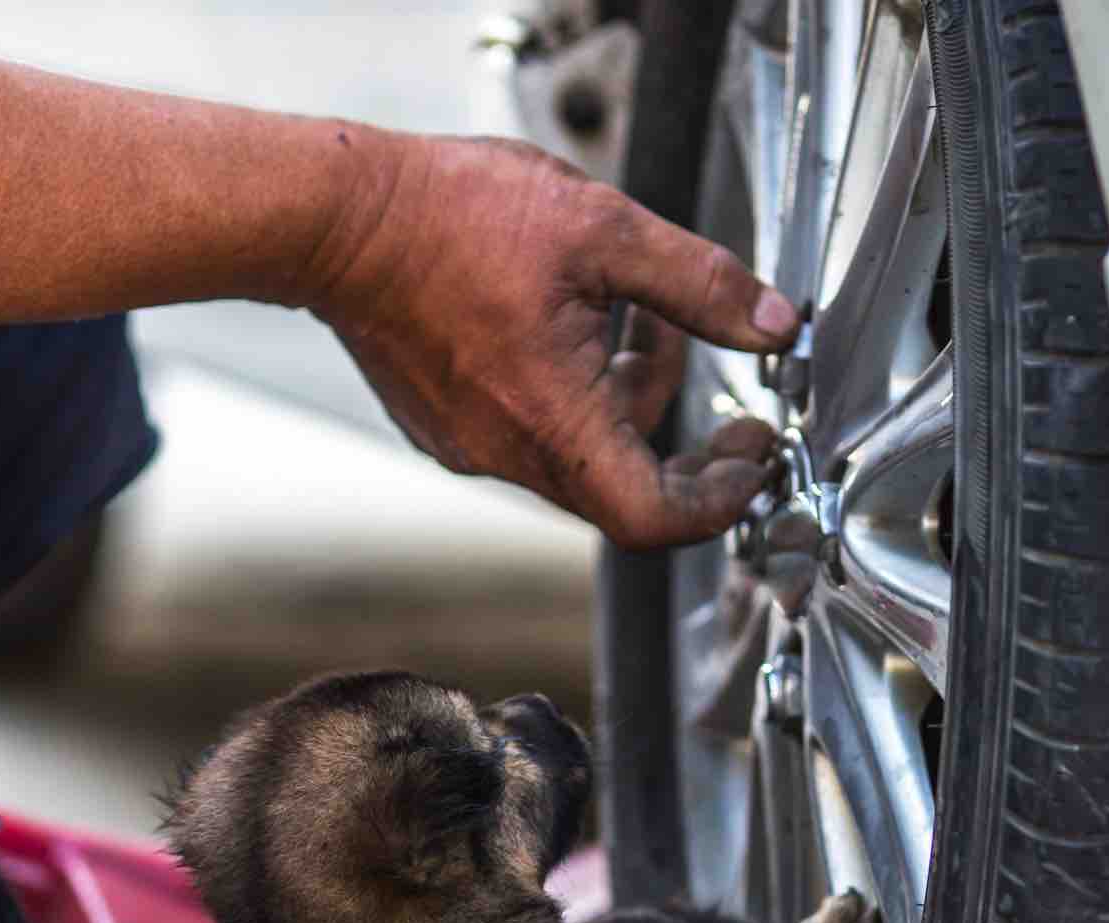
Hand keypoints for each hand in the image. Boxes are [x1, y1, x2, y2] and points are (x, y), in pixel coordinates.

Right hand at [307, 134, 794, 550]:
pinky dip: (570, 393)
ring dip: (625, 398)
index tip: (750, 459)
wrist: (338, 219)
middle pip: (622, 487)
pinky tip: (568, 320)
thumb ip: (700, 284)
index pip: (656, 518)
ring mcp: (468, 445)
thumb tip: (770, 324)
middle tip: (726, 408)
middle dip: (681, 442)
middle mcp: (505, 454)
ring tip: (635, 316)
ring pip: (577, 453)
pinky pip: (529, 432)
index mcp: (553, 423)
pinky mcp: (442, 426)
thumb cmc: (450, 218)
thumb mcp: (604, 230)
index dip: (719, 502)